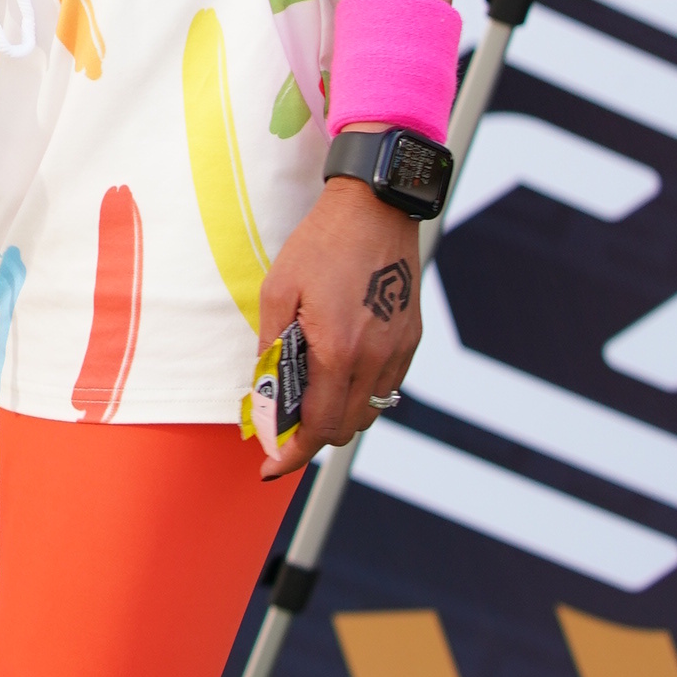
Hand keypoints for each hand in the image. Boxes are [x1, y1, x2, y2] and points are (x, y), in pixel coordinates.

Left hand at [253, 176, 423, 480]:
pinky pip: (386, 388)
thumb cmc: (320, 246)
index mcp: (338, 350)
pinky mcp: (410, 339)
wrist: (375, 210)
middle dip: (311, 438)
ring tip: (309, 397)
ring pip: (368, 413)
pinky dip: (361, 394)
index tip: (271, 466)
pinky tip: (339, 373)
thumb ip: (272, 346)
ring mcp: (398, 351)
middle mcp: (374, 359)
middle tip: (283, 427)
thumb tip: (265, 388)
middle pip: (344, 429)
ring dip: (338, 417)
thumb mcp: (278, 291)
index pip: (318, 426)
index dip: (292, 454)